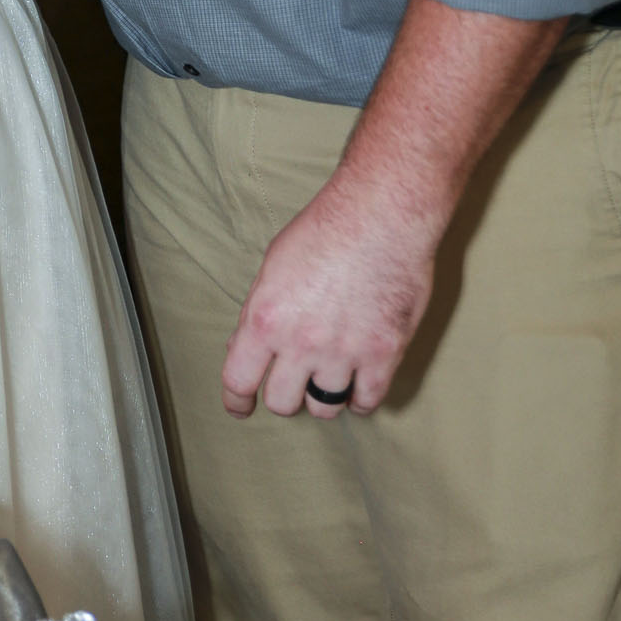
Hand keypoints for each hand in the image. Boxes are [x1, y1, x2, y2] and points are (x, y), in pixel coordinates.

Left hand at [221, 162, 440, 419]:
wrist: (382, 213)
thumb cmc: (326, 229)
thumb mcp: (273, 265)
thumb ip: (259, 311)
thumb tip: (244, 347)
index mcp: (267, 319)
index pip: (238, 380)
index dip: (236, 400)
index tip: (241, 407)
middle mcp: (302, 343)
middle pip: (283, 402)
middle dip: (284, 394)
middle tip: (294, 382)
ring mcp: (345, 352)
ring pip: (325, 407)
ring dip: (324, 395)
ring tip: (329, 376)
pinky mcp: (384, 354)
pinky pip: (367, 401)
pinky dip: (360, 398)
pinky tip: (359, 384)